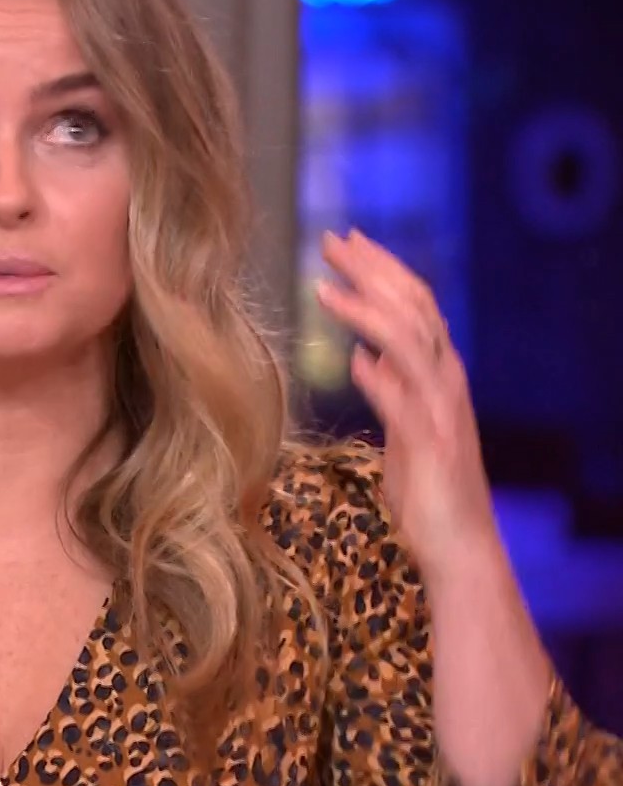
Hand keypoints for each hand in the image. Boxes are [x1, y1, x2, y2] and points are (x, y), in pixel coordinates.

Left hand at [314, 229, 502, 581]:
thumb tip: (363, 360)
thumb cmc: (428, 495)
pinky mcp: (431, 435)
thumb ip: (387, 394)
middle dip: (374, 269)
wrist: (458, 548)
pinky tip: (348, 341)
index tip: (347, 244)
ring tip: (327, 276)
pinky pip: (404, 385)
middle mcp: (446, 382)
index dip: (382, 273)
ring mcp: (442, 406)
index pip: (412, 308)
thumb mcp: (399, 433)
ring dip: (369, 302)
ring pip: (413, 334)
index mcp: (436, 377)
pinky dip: (376, 358)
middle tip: (335, 237)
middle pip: (414, 307)